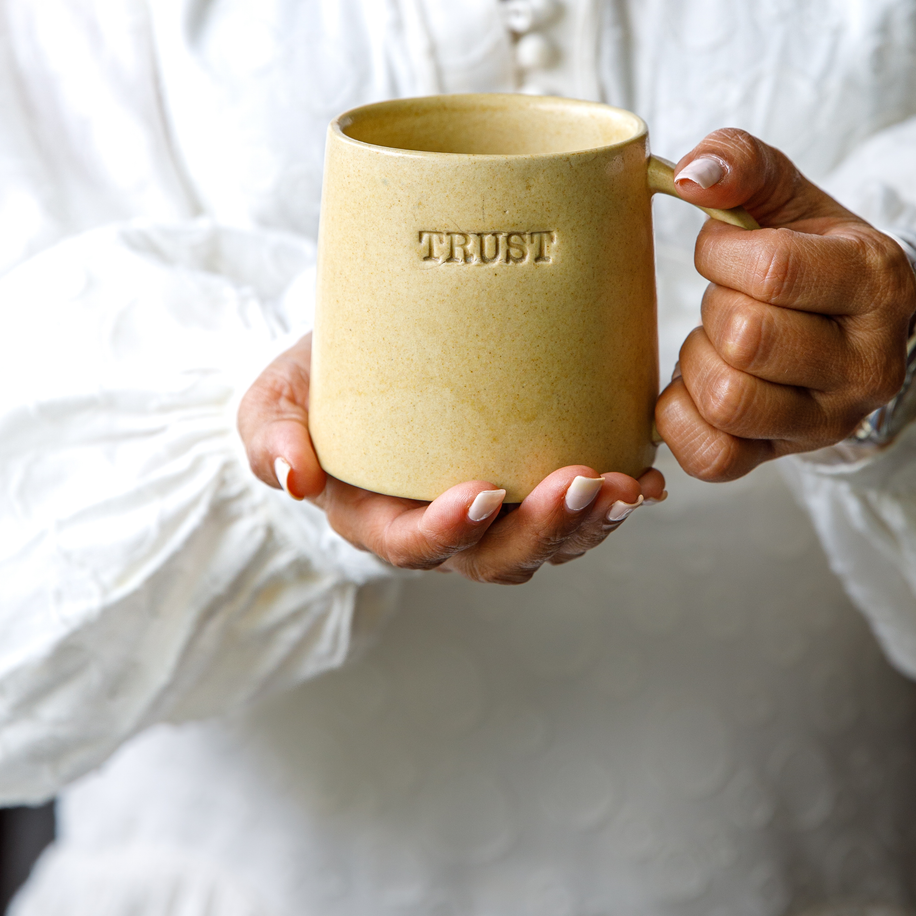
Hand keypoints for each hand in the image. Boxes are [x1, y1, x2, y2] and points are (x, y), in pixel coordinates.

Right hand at [237, 333, 665, 582]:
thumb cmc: (320, 381)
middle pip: (496, 557)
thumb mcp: (275, 397)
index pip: (414, 544)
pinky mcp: (531, 488)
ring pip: (546, 545)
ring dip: (591, 524)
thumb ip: (269, 433)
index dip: (449, 530)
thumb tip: (291, 480)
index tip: (483, 493)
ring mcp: (493, 516)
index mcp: (378, 519)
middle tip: (581, 483)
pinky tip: (646, 479)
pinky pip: (576, 514)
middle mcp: (442, 531)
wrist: (370, 358)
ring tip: (628, 487)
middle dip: (543, 530)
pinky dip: (613, 503)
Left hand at [656, 128, 915, 480]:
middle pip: (747, 338)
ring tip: (720, 340)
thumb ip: (740, 161)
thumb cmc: (811, 250)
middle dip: (715, 306)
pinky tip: (696, 383)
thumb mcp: (788, 193)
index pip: (775, 270)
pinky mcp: (785, 458)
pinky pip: (711, 456)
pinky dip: (681, 416)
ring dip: (699, 360)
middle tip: (729, 297)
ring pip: (727, 400)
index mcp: (877, 283)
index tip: (725, 247)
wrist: (851, 325)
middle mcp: (867, 364)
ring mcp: (829, 421)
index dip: (722, 252)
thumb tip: (687, 175)